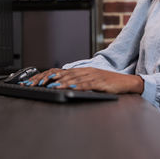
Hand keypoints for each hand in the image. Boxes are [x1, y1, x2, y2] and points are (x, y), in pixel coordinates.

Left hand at [27, 67, 143, 93]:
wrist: (126, 82)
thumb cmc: (108, 83)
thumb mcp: (90, 82)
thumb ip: (78, 82)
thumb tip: (63, 86)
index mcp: (81, 71)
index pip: (60, 71)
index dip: (46, 75)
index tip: (33, 80)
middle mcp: (84, 71)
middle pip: (63, 73)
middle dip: (47, 78)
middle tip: (34, 83)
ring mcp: (92, 76)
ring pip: (73, 78)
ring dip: (59, 82)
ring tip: (49, 85)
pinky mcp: (99, 82)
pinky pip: (86, 84)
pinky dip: (76, 86)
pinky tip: (69, 88)